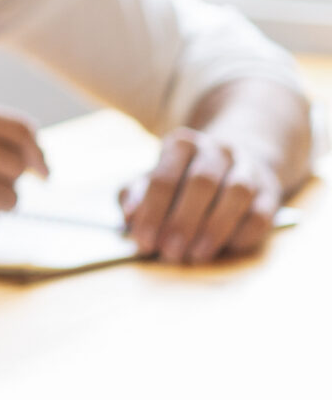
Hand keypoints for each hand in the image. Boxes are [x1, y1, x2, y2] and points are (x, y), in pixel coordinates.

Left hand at [122, 127, 282, 264]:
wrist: (231, 166)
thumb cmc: (179, 180)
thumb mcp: (151, 182)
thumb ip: (135, 195)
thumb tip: (129, 214)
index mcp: (182, 144)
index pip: (164, 176)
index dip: (152, 212)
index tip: (144, 241)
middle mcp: (218, 150)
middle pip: (201, 182)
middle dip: (183, 221)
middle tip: (169, 252)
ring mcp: (248, 168)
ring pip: (237, 193)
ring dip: (214, 228)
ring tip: (195, 255)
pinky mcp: (270, 191)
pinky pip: (262, 212)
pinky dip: (244, 233)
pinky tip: (226, 249)